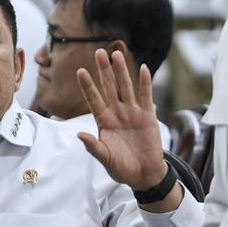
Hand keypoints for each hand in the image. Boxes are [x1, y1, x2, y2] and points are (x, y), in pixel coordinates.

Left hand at [76, 50, 165, 189]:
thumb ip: (93, 147)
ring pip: (126, 87)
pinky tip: (143, 68)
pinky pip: (146, 96)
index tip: (80, 71)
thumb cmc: (121, 167)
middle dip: (103, 70)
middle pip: (109, 87)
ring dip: (121, 71)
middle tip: (98, 52)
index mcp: (104, 121)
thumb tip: (79, 135)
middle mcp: (116, 112)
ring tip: (116, 54)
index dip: (87, 86)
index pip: (93, 99)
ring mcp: (132, 112)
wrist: (144, 175)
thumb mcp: (105, 159)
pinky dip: (145, 82)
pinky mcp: (147, 116)